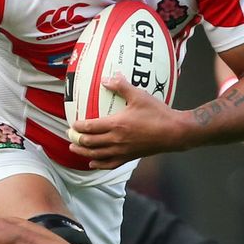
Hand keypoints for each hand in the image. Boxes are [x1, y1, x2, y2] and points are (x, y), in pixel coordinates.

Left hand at [68, 74, 182, 169]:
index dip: (78, 127)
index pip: (90, 127)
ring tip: (74, 148)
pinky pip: (110, 164)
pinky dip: (99, 164)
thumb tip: (107, 78)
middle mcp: (116, 140)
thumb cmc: (157, 113)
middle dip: (77, 139)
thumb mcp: (139, 95)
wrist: (174, 132)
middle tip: (69, 136)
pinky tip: (92, 163)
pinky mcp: (129, 157)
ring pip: (97, 155)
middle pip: (90, 142)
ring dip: (83, 152)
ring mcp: (122, 151)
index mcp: (116, 124)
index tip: (72, 124)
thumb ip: (121, 86)